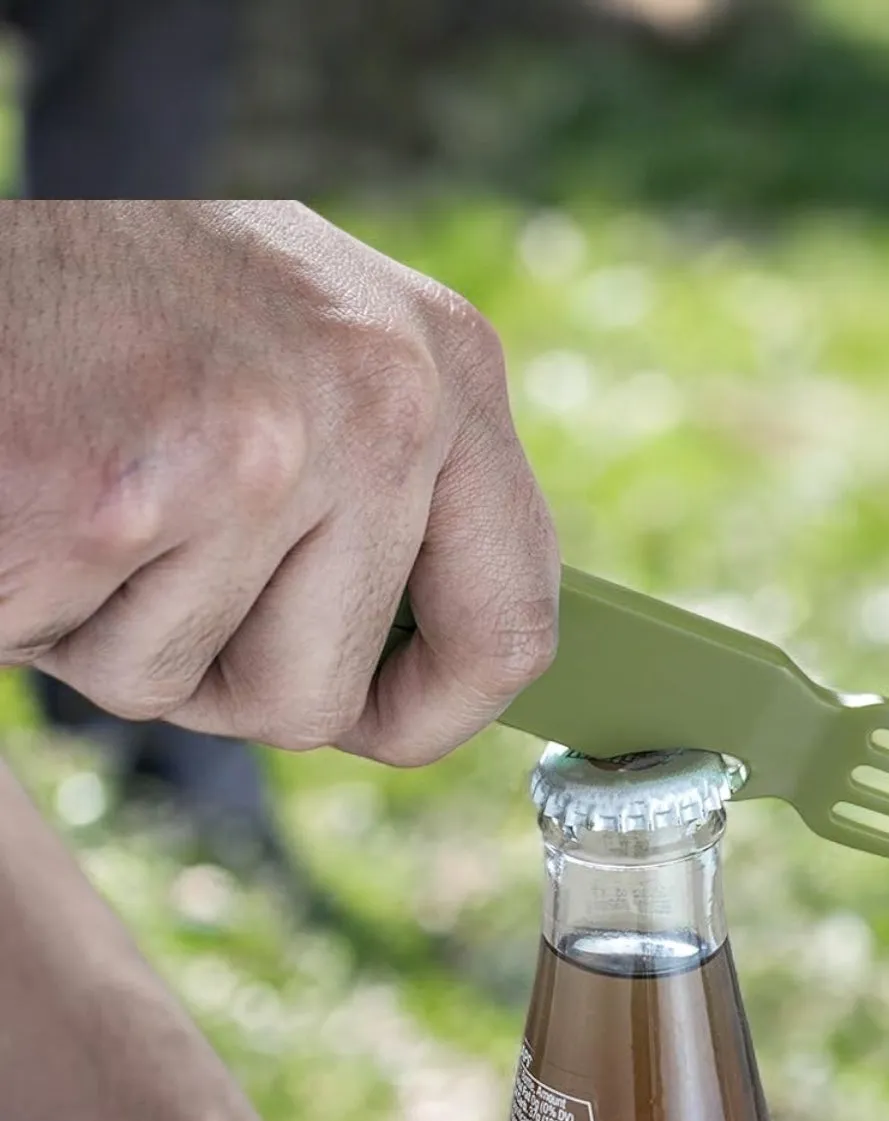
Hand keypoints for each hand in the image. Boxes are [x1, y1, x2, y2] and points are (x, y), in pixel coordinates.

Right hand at [0, 201, 557, 766]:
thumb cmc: (125, 307)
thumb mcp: (315, 351)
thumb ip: (403, 485)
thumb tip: (465, 667)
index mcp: (446, 364)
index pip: (516, 621)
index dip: (439, 708)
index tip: (381, 720)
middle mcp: (379, 401)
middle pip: (326, 696)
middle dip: (223, 673)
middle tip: (152, 559)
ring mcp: (255, 452)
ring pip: (208, 693)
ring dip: (126, 637)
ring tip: (91, 503)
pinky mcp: (122, 500)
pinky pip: (112, 664)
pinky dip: (50, 618)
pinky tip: (40, 508)